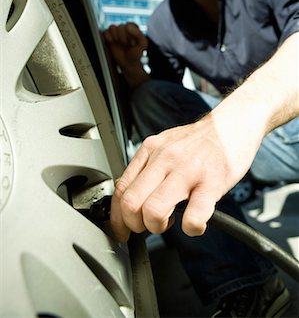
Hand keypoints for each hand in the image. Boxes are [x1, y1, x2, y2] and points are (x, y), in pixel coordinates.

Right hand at [103, 22, 147, 70]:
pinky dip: (108, 38)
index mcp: (134, 29)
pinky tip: (112, 43)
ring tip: (119, 44)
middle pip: (120, 27)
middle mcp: (124, 30)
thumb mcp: (142, 44)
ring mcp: (116, 34)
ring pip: (112, 28)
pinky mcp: (109, 38)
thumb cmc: (137, 54)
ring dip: (115, 37)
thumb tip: (127, 26)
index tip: (132, 43)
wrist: (130, 64)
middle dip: (123, 37)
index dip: (129, 34)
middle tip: (126, 45)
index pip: (128, 25)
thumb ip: (138, 34)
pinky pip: (105, 33)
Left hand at [110, 102, 262, 241]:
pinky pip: (193, 217)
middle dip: (136, 225)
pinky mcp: (212, 183)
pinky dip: (191, 228)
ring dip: (158, 227)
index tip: (122, 230)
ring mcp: (187, 171)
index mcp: (150, 150)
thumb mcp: (164, 145)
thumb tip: (129, 195)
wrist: (233, 125)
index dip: (118, 217)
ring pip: (154, 211)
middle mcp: (164, 158)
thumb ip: (146, 167)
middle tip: (149, 225)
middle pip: (131, 203)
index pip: (121, 188)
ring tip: (171, 222)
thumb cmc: (199, 141)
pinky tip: (195, 222)